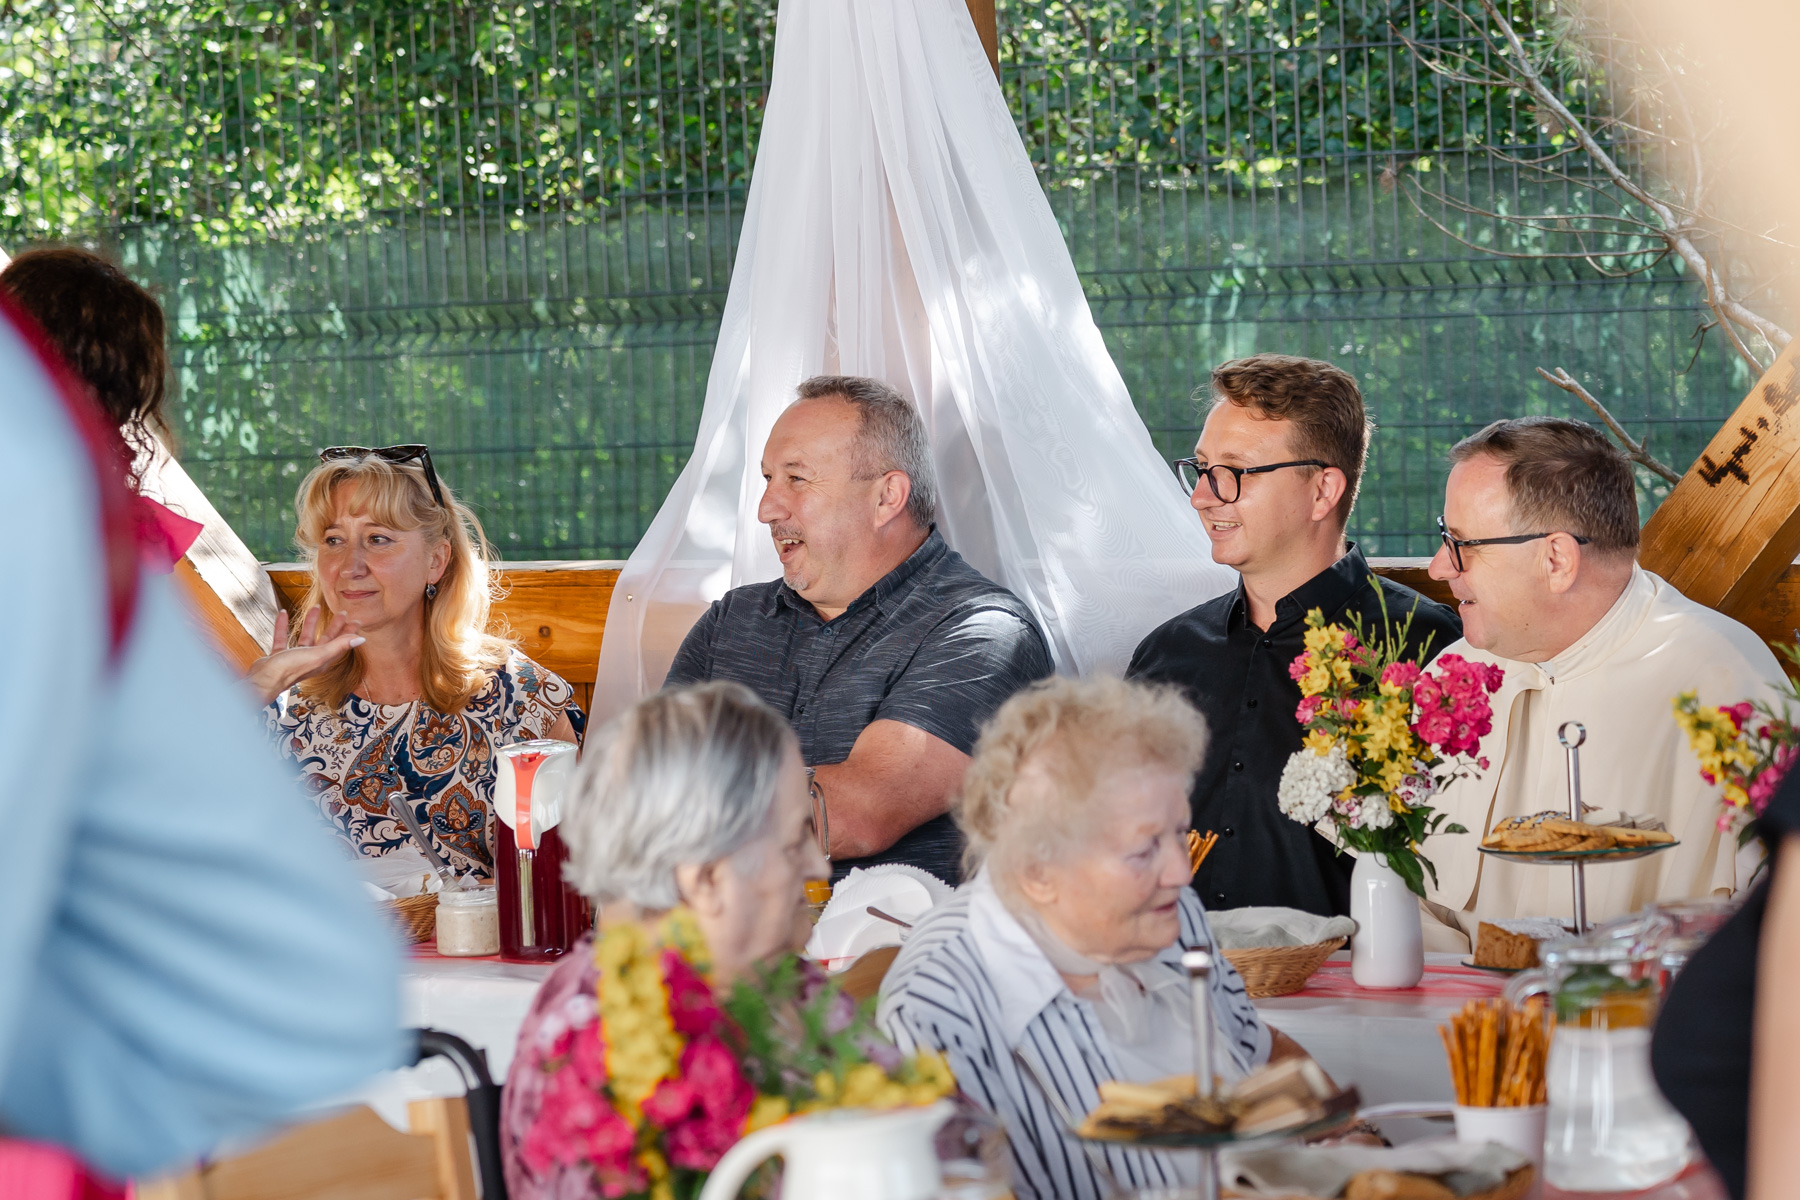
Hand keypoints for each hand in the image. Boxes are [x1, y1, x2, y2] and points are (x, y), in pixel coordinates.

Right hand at [246, 607, 363, 704]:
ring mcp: (294, 658)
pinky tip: (283, 613)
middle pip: (326, 639)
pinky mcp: (279, 656)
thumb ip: (338, 646)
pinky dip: (283, 626)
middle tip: (342, 612)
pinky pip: (283, 637)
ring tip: (315, 607)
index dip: (349, 633)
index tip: (357, 620)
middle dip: (334, 626)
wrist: (264, 679)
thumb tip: (361, 639)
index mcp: (323, 660)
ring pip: (305, 636)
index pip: (340, 644)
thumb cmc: (291, 668)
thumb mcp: (318, 655)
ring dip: (310, 622)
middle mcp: (311, 659)